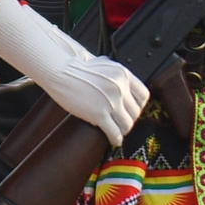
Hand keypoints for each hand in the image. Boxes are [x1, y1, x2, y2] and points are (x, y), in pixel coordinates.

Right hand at [0, 0, 147, 145]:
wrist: (60, 71)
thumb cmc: (78, 68)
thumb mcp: (104, 64)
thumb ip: (117, 75)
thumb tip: (123, 82)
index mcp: (124, 75)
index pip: (143, 96)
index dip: (139, 106)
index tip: (133, 110)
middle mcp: (121, 88)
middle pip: (136, 112)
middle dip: (130, 119)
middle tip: (123, 123)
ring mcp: (111, 102)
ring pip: (127, 124)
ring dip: (123, 130)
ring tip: (118, 131)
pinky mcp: (99, 114)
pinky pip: (115, 132)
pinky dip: (116, 138)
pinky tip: (114, 140)